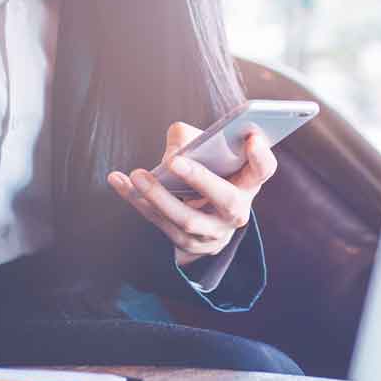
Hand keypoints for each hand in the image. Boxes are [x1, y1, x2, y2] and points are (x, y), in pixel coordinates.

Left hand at [108, 121, 276, 265]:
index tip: (251, 136)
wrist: (201, 215)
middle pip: (226, 199)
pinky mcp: (188, 244)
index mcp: (248, 183)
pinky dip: (137, 201)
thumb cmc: (204, 170)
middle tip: (175, 161)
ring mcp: (213, 232)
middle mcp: (236, 211)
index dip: (260, 155)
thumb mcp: (205, 152)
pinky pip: (160, 223)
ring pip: (187, 218)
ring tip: (136, 174)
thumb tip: (174, 152)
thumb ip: (191, 139)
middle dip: (200, 180)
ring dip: (158, 195)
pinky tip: (117, 181)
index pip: (263, 169)